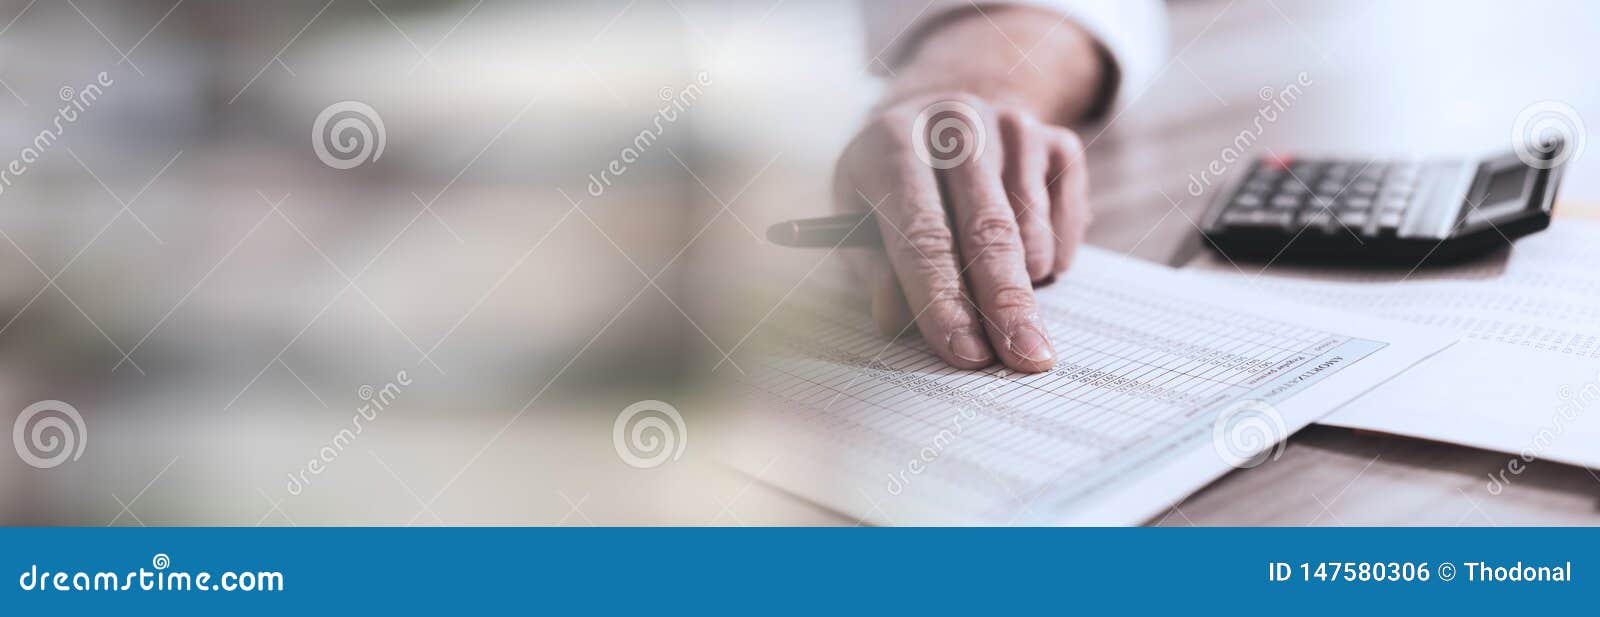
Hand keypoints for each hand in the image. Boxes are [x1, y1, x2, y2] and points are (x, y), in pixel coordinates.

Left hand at [833, 92, 1090, 372]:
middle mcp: (957, 124)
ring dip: (1023, 282)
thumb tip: (895, 320)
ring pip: (1033, 233)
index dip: (944, 300)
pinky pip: (1068, 223)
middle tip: (1026, 360)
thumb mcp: (860, 220)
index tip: (966, 354)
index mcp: (893, 142)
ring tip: (992, 279)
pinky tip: (1019, 247)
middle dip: (1007, 306)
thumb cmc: (892, 187)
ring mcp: (1012, 128)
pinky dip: (1051, 257)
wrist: (942, 122)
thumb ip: (875, 271)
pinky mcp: (1058, 140)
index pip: (923, 234)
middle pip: (989, 231)